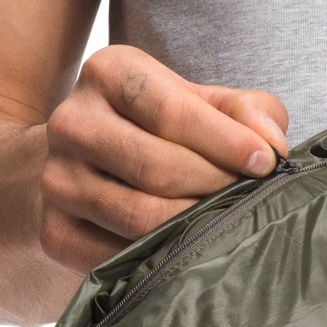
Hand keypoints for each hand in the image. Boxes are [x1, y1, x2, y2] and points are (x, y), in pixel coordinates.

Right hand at [39, 45, 288, 273]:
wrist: (84, 163)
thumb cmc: (159, 128)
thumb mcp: (203, 103)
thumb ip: (246, 111)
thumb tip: (272, 142)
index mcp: (108, 71)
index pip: (173, 112)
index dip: (227, 143)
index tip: (266, 163)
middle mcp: (71, 121)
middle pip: (158, 166)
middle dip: (216, 186)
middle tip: (248, 197)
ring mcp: (56, 178)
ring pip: (139, 214)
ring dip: (194, 223)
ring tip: (223, 219)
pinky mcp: (55, 229)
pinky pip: (120, 254)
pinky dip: (162, 255)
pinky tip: (186, 246)